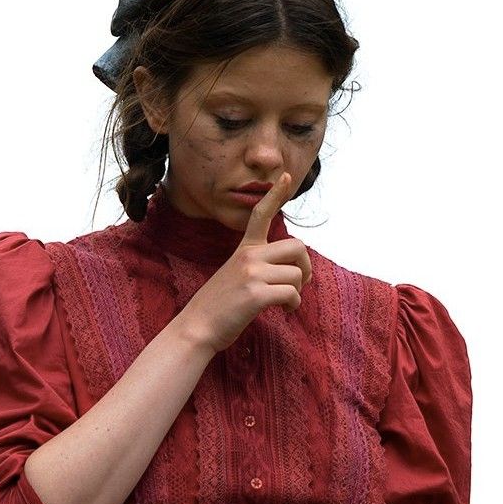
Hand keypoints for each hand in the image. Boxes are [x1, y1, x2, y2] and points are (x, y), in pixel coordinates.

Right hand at [174, 169, 314, 351]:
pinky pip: (292, 294)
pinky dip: (293, 305)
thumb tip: (291, 268)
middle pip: (297, 247)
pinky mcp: (256, 294)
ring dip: (297, 292)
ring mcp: (252, 274)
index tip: (285, 176)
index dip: (275, 195)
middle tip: (301, 282)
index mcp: (244, 249)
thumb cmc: (220, 305)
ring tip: (285, 302)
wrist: (197, 327)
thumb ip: (258, 264)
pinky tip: (284, 311)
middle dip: (306, 267)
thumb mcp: (235, 274)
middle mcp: (249, 256)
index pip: (260, 214)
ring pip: (297, 275)